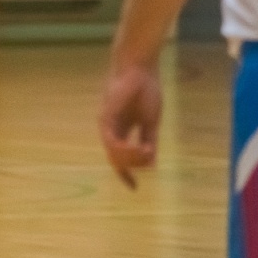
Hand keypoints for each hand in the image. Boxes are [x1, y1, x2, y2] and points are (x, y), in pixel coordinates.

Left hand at [98, 62, 161, 188]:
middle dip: (133, 167)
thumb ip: (149, 141)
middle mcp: (111, 130)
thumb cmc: (146, 91)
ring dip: (131, 158)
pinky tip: (137, 148)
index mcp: (122, 131)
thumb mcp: (151, 122)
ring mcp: (107, 124)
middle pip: (117, 160)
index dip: (127, 175)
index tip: (134, 188)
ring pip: (114, 154)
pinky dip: (123, 149)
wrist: (140, 69)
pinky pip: (111, 141)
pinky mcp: (106, 117)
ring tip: (146, 152)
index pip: (120, 159)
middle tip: (149, 159)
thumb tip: (151, 162)